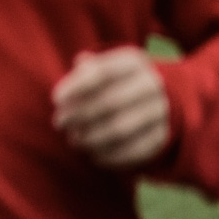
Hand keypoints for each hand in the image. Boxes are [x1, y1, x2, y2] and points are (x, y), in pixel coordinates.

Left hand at [52, 47, 169, 169]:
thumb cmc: (113, 81)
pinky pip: (135, 150)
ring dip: (92, 137)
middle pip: (110, 102)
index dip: (76, 87)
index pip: (102, 73)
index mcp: (133, 62)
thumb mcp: (101, 68)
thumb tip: (68, 88)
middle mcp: (151, 85)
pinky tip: (93, 156)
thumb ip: (83, 73)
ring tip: (74, 140)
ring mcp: (160, 111)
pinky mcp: (163, 136)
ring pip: (121, 128)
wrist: (155, 99)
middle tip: (59, 123)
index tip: (55, 100)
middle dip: (79, 115)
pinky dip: (111, 156)